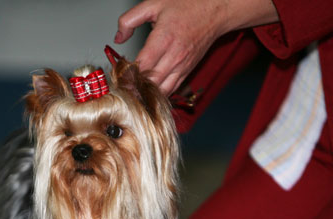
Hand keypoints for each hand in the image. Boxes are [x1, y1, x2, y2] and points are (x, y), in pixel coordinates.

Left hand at [115, 0, 278, 94]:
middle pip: (150, 82)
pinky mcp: (187, 71)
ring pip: (161, 90)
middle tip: (121, 88)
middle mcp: (174, 56)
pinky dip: (159, 94)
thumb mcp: (154, 4)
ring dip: (146, 94)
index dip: (127, 73)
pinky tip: (148, 94)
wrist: (215, 11)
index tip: (117, 74)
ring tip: (133, 94)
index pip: (142, 65)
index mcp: (164, 38)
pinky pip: (171, 89)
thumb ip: (130, 20)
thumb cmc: (187, 6)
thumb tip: (118, 38)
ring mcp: (182, 66)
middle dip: (134, 87)